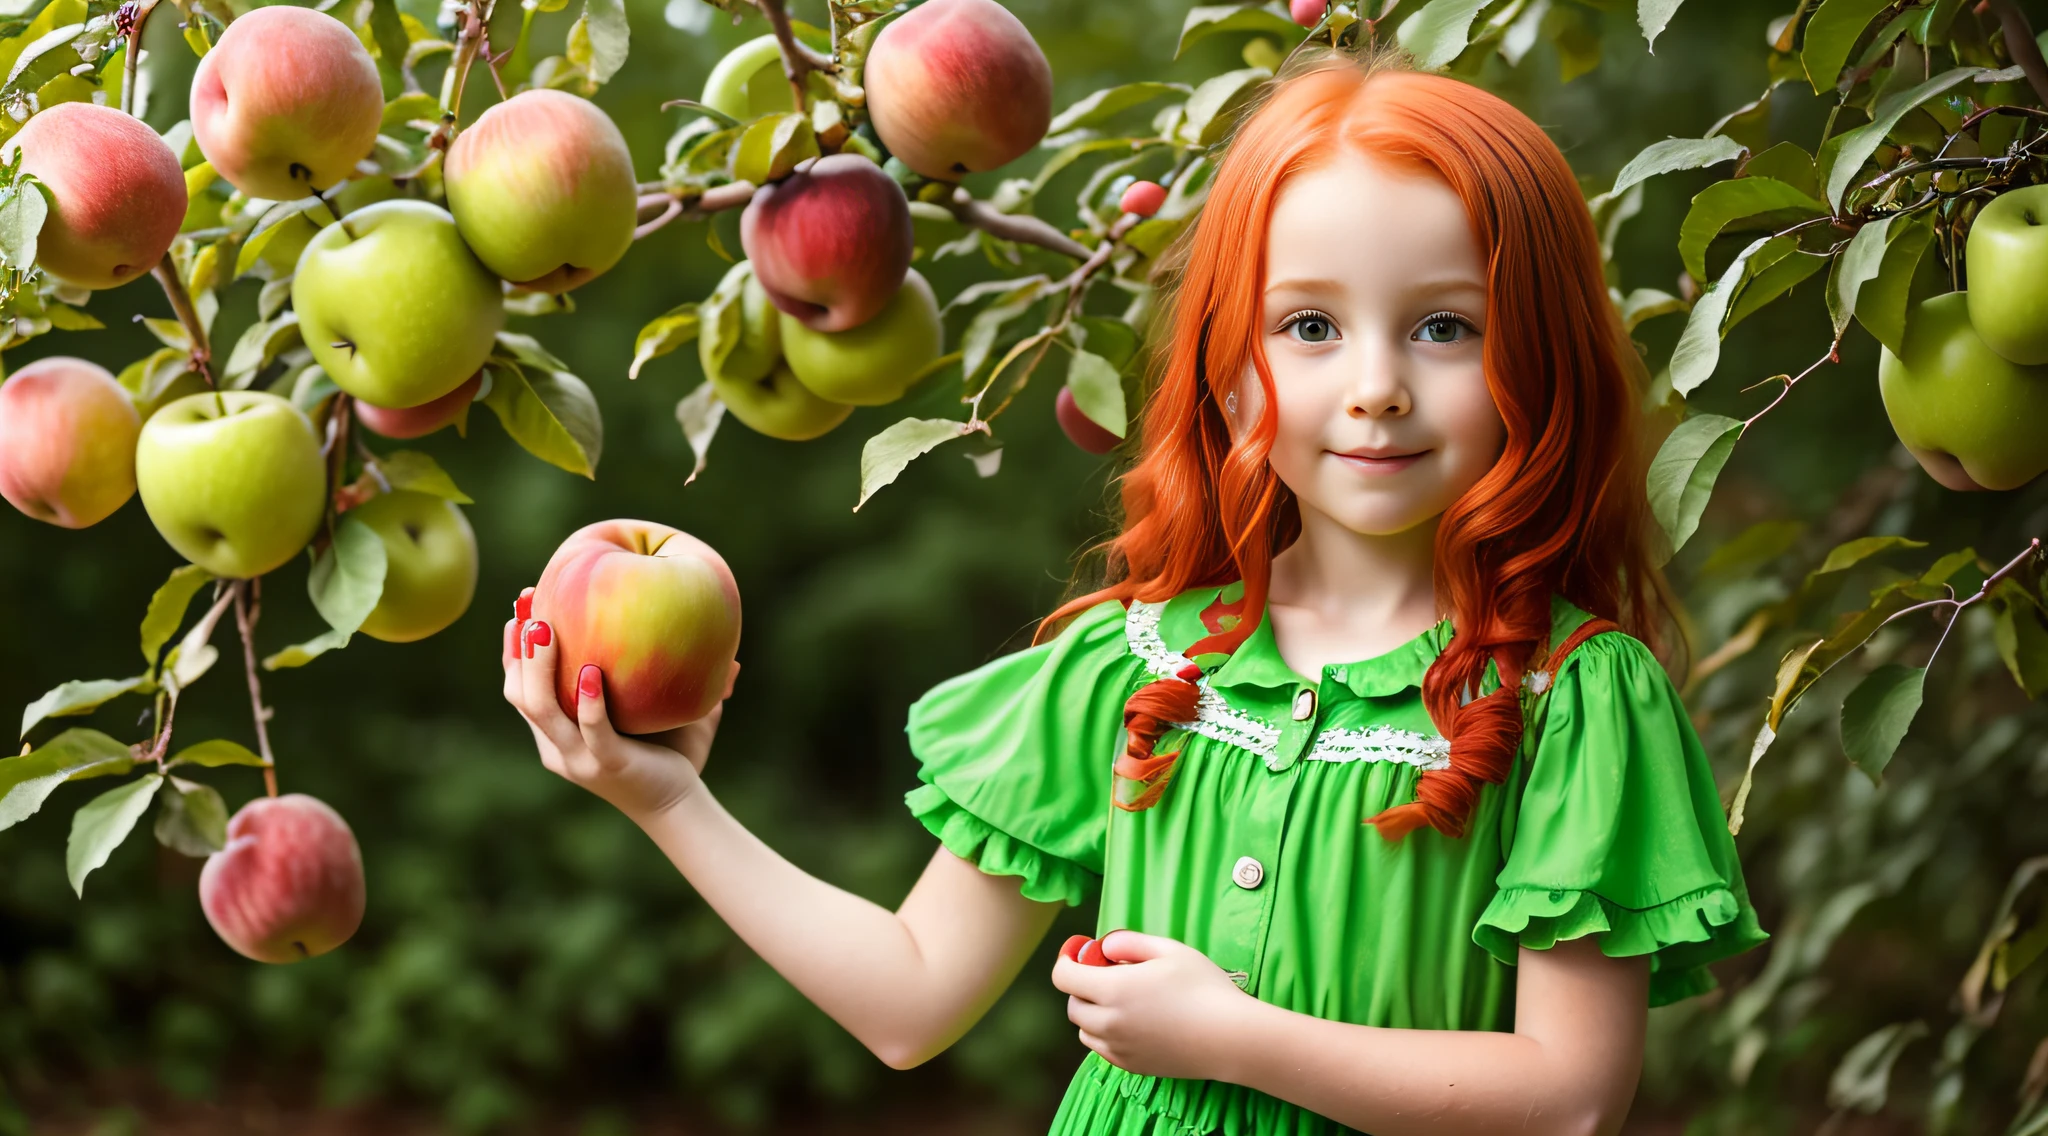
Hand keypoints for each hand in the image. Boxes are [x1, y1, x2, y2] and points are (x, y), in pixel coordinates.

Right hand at [501, 587, 737, 822]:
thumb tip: (669, 615)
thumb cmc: (667, 754)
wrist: (682, 805)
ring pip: (542, 711)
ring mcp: (580, 760)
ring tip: (546, 629)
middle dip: (518, 648)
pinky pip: (593, 732)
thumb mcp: (646, 709)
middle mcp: (559, 748)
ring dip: (539, 667)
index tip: (524, 604)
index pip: (520, 689)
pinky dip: (589, 702)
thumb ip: (650, 670)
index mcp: (558, 735)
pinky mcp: (609, 766)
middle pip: (520, 695)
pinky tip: (592, 672)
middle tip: (528, 605)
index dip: (514, 649)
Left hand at [1050, 928, 1254, 1081]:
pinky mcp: (1132, 1066)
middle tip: (1110, 972)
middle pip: (1073, 1004)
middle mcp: (1108, 1023)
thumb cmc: (1204, 987)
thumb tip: (1105, 947)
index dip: (1067, 959)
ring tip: (1124, 999)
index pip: (1063, 977)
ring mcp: (1118, 1048)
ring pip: (1085, 1030)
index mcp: (1112, 990)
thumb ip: (1128, 941)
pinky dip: (1106, 1033)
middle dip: (1082, 985)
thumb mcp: (1169, 949)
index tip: (1080, 950)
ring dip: (1093, 1012)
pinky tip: (1134, 1021)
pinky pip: (1102, 1048)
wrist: (1230, 1037)